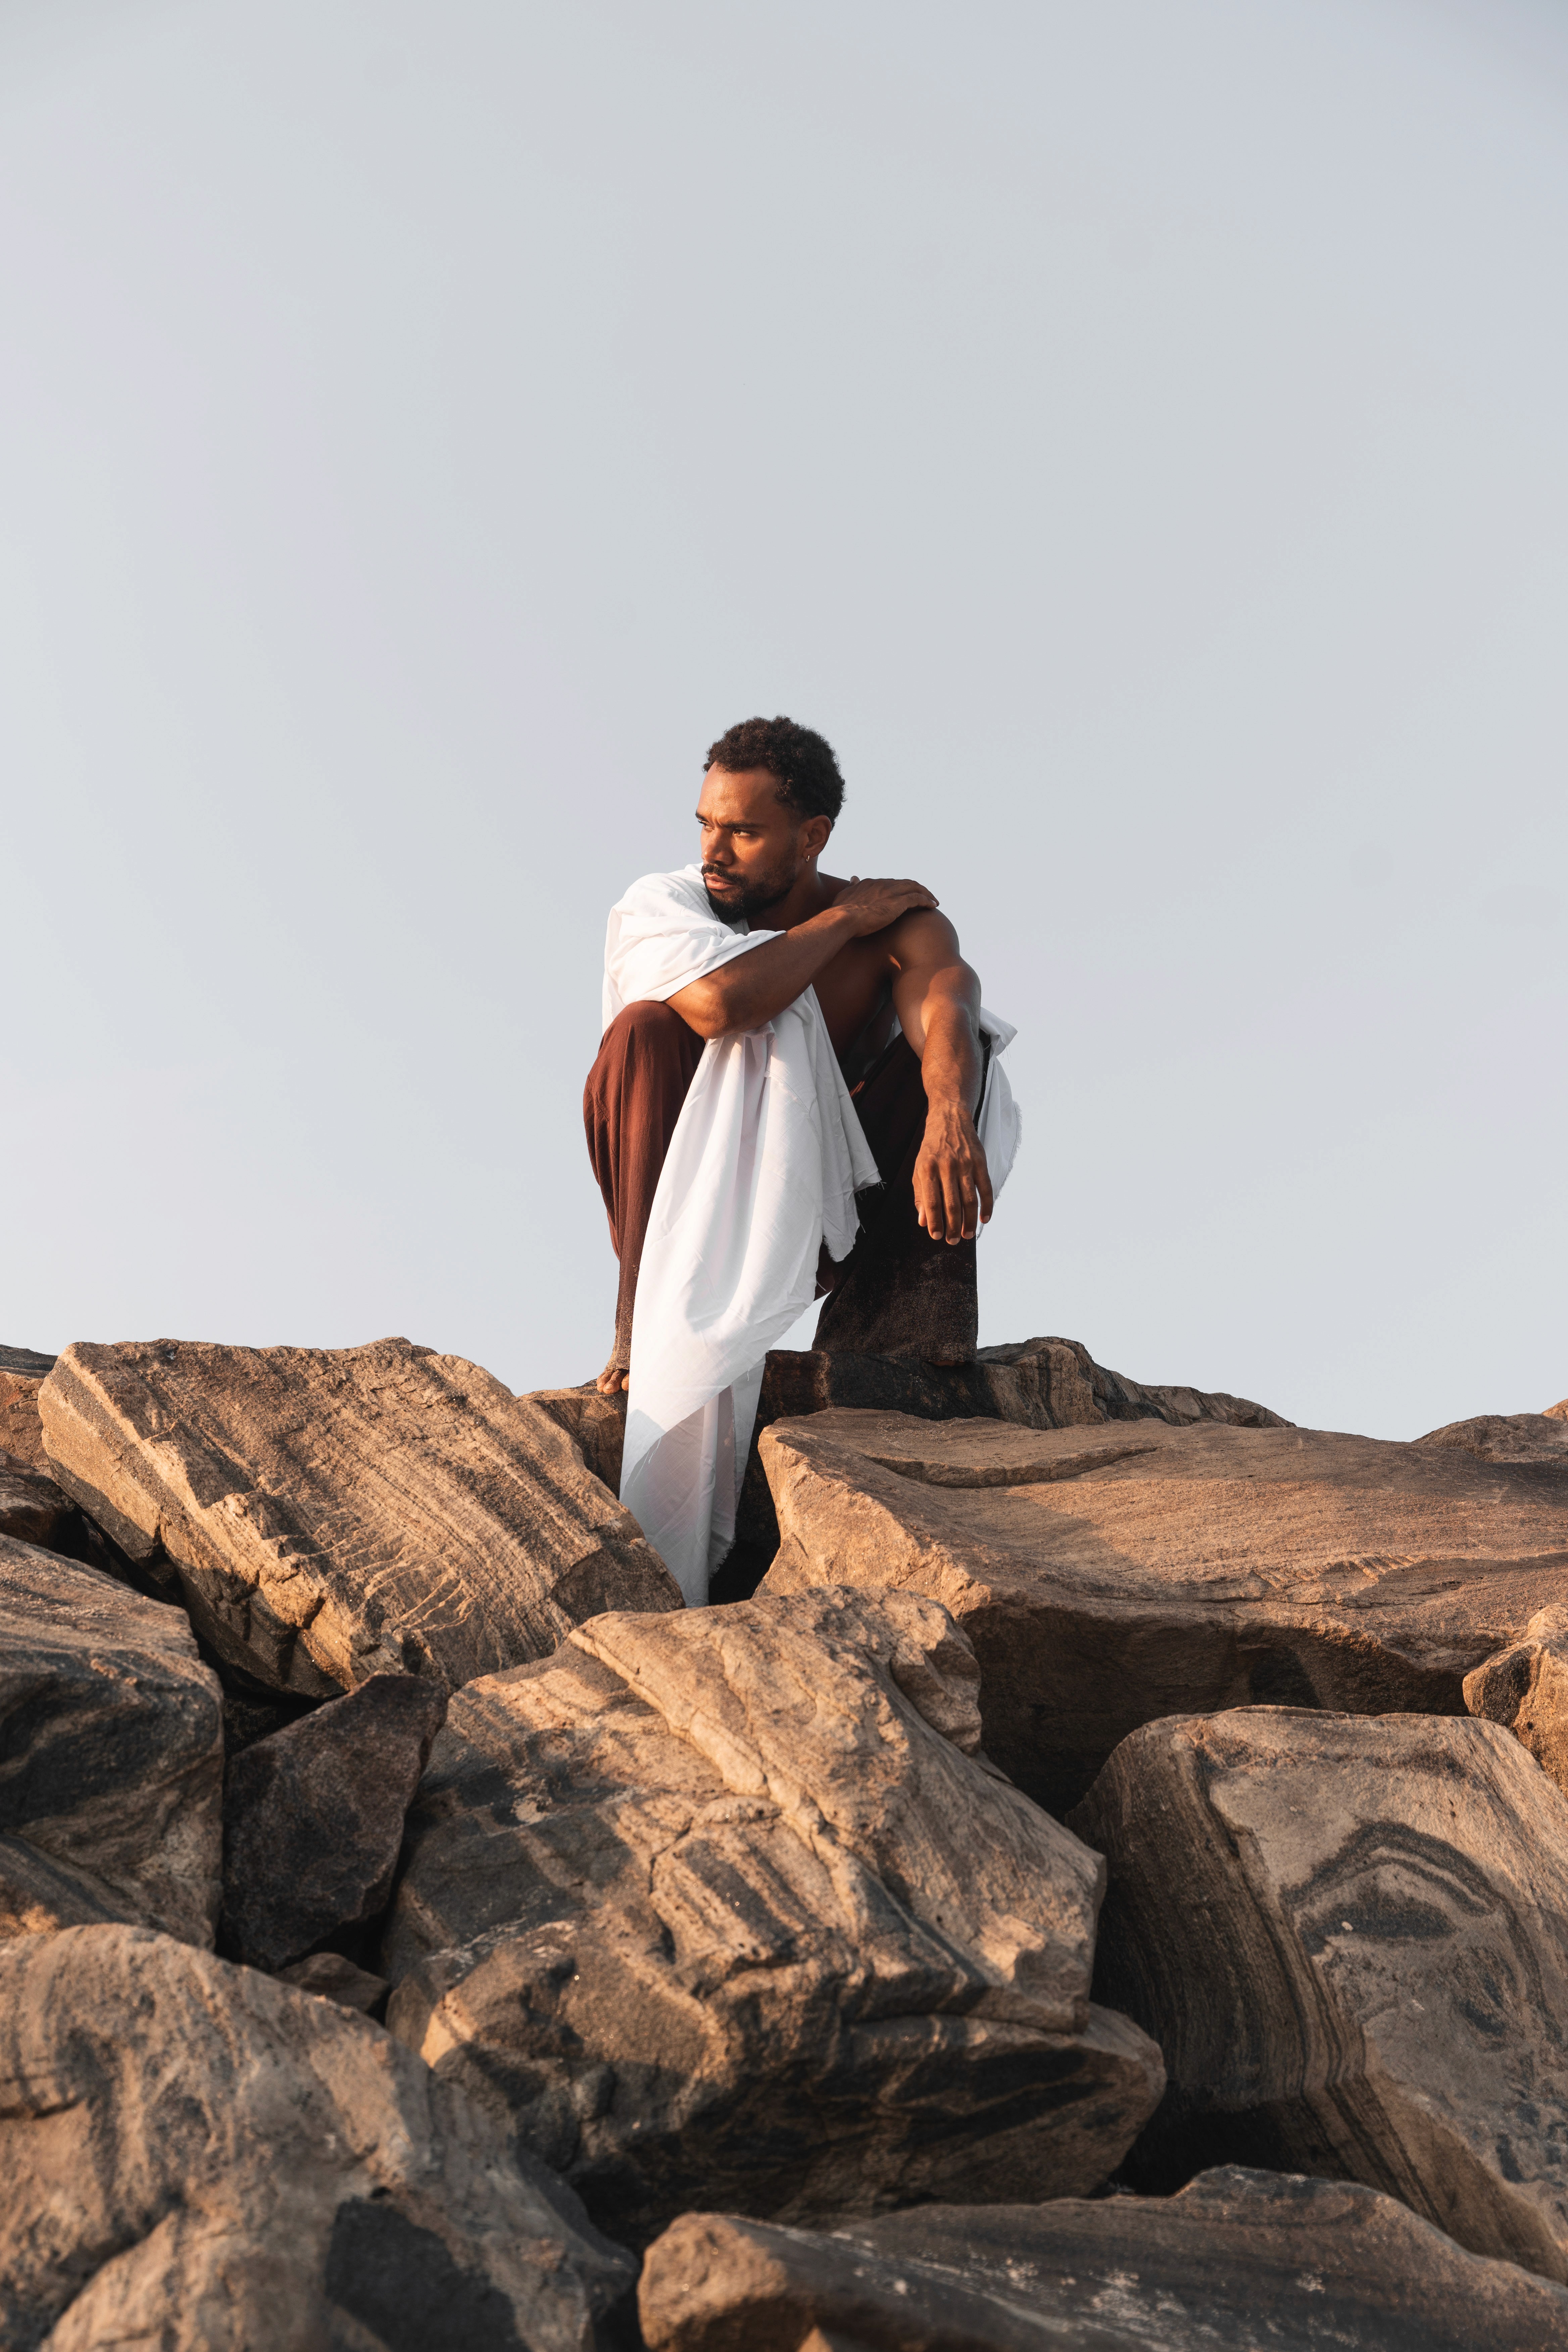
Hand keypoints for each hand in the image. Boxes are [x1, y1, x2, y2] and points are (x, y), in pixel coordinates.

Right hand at [829, 876, 937, 936]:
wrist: (843, 919)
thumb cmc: (841, 912)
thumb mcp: (844, 895)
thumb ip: (851, 886)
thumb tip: (854, 877)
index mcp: (872, 883)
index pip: (891, 882)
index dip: (901, 888)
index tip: (907, 894)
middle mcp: (883, 884)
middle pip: (906, 882)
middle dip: (918, 888)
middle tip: (926, 896)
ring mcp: (891, 892)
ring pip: (915, 887)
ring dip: (926, 892)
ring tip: (934, 901)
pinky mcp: (897, 903)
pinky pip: (917, 898)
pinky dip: (927, 900)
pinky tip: (933, 906)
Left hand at [913, 1103, 993, 1243]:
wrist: (950, 1118)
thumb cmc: (932, 1147)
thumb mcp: (919, 1168)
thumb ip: (920, 1194)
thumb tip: (923, 1220)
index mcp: (928, 1169)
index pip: (932, 1202)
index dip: (934, 1222)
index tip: (936, 1236)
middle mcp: (947, 1167)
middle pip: (952, 1204)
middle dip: (953, 1227)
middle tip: (953, 1241)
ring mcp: (966, 1164)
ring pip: (970, 1200)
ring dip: (970, 1221)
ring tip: (968, 1234)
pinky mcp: (980, 1162)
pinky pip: (985, 1188)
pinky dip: (987, 1206)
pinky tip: (985, 1219)